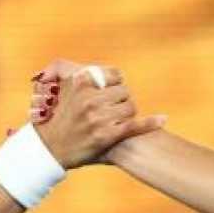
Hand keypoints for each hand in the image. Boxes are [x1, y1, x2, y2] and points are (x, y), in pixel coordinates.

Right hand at [26, 62, 162, 167]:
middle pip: (124, 92)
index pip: (115, 75)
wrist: (52, 147)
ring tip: (116, 120)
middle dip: (121, 101)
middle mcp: (89, 98)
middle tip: (112, 110)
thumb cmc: (58, 116)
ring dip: (127, 114)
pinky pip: (135, 125)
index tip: (111, 92)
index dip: (116, 84)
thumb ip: (63, 67)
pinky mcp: (107, 135)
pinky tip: (162, 119)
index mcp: (80, 83)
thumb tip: (82, 64)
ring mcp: (98, 118)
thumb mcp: (58, 86)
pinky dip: (150, 123)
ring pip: (130, 107)